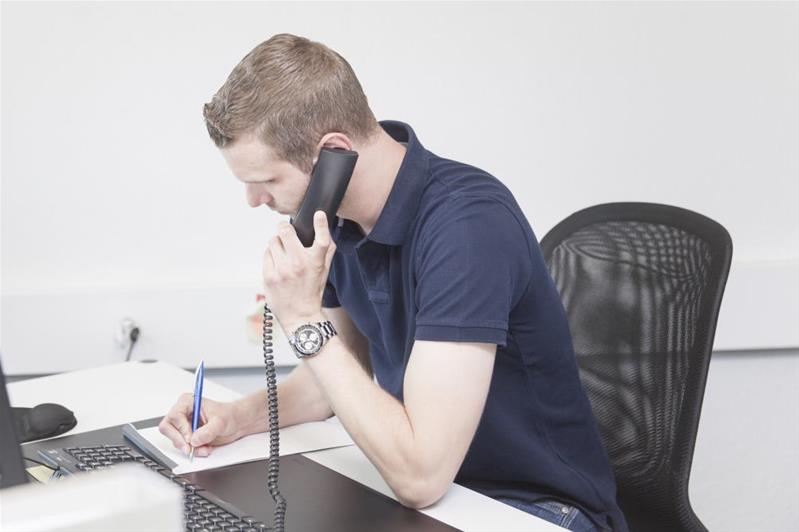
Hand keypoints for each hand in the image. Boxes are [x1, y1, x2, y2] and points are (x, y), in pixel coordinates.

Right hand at [158, 394, 241, 456]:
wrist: (236, 423)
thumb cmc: (229, 415)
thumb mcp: (221, 421)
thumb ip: (208, 431)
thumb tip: (194, 440)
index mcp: (188, 402)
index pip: (175, 416)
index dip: (181, 428)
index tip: (190, 437)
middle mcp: (183, 413)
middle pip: (168, 428)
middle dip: (180, 440)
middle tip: (190, 448)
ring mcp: (184, 426)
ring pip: (175, 440)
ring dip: (190, 448)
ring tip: (205, 447)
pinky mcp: (188, 437)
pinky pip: (183, 447)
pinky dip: (194, 451)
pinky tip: (205, 448)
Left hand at [263, 211, 336, 333]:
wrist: (300, 315)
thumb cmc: (313, 291)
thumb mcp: (324, 271)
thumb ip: (326, 250)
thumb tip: (325, 228)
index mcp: (315, 262)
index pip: (322, 239)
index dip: (321, 224)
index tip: (319, 214)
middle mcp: (298, 264)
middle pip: (286, 231)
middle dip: (285, 229)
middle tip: (286, 232)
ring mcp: (282, 270)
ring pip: (273, 241)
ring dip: (277, 243)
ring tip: (282, 253)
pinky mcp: (269, 276)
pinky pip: (266, 254)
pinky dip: (271, 255)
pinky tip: (277, 263)